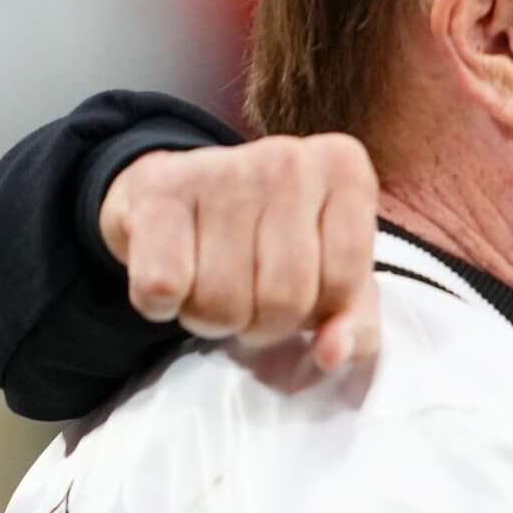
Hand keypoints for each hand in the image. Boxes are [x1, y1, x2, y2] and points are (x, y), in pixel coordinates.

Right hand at [100, 134, 381, 369]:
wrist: (171, 195)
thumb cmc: (267, 241)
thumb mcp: (330, 276)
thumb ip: (354, 324)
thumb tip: (333, 353)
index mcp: (345, 171)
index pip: (345, 284)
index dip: (317, 310)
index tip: (299, 288)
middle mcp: (289, 159)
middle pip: (284, 299)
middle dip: (261, 324)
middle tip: (247, 297)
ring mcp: (222, 167)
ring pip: (222, 303)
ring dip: (209, 318)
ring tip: (209, 285)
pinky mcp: (159, 187)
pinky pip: (164, 286)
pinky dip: (160, 304)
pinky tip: (169, 280)